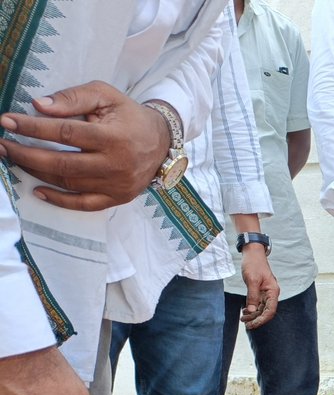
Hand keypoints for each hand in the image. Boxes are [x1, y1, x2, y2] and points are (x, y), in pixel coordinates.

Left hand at [0, 81, 170, 210]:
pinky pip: (84, 204)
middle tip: (3, 145)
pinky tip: (38, 189)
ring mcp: (117, 185)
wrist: (162, 141)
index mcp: (113, 137)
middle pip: (62, 164)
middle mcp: (116, 165)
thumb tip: (38, 106)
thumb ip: (73, 98)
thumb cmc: (129, 115)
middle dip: (26, 154)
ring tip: (15, 159)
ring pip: (68, 184)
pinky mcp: (118, 198)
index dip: (33, 128)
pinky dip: (59, 200)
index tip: (7, 122)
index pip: (65, 133)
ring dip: (36, 172)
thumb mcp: (105, 95)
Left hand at [240, 245, 279, 329]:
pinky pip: (257, 303)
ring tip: (242, 318)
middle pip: (266, 311)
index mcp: (273, 291)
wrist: (252, 253)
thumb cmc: (253, 264)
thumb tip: (252, 311)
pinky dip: (251, 308)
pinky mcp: (260, 291)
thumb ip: (252, 296)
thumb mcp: (252, 280)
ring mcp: (266, 293)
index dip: (262, 319)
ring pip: (261, 309)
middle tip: (246, 324)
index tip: (253, 324)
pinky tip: (244, 311)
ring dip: (253, 315)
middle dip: (256, 319)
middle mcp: (271, 294)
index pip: (270, 310)